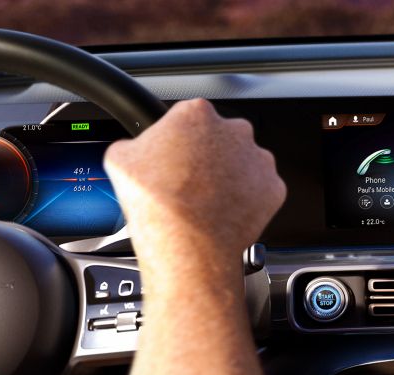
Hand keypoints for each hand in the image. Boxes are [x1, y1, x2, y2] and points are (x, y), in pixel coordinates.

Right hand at [103, 100, 285, 289]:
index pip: (189, 119)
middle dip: (208, 157)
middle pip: (220, 139)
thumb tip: (133, 150)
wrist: (186, 242)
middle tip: (191, 182)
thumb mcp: (120, 160)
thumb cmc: (157, 202)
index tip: (174, 157)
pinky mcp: (273, 187)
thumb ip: (133, 145)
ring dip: (230, 178)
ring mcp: (258, 159)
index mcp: (197, 114)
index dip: (179, 141)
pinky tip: (227, 213)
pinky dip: (248, 201)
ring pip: (243, 164)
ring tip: (209, 202)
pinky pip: (260, 191)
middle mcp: (234, 130)